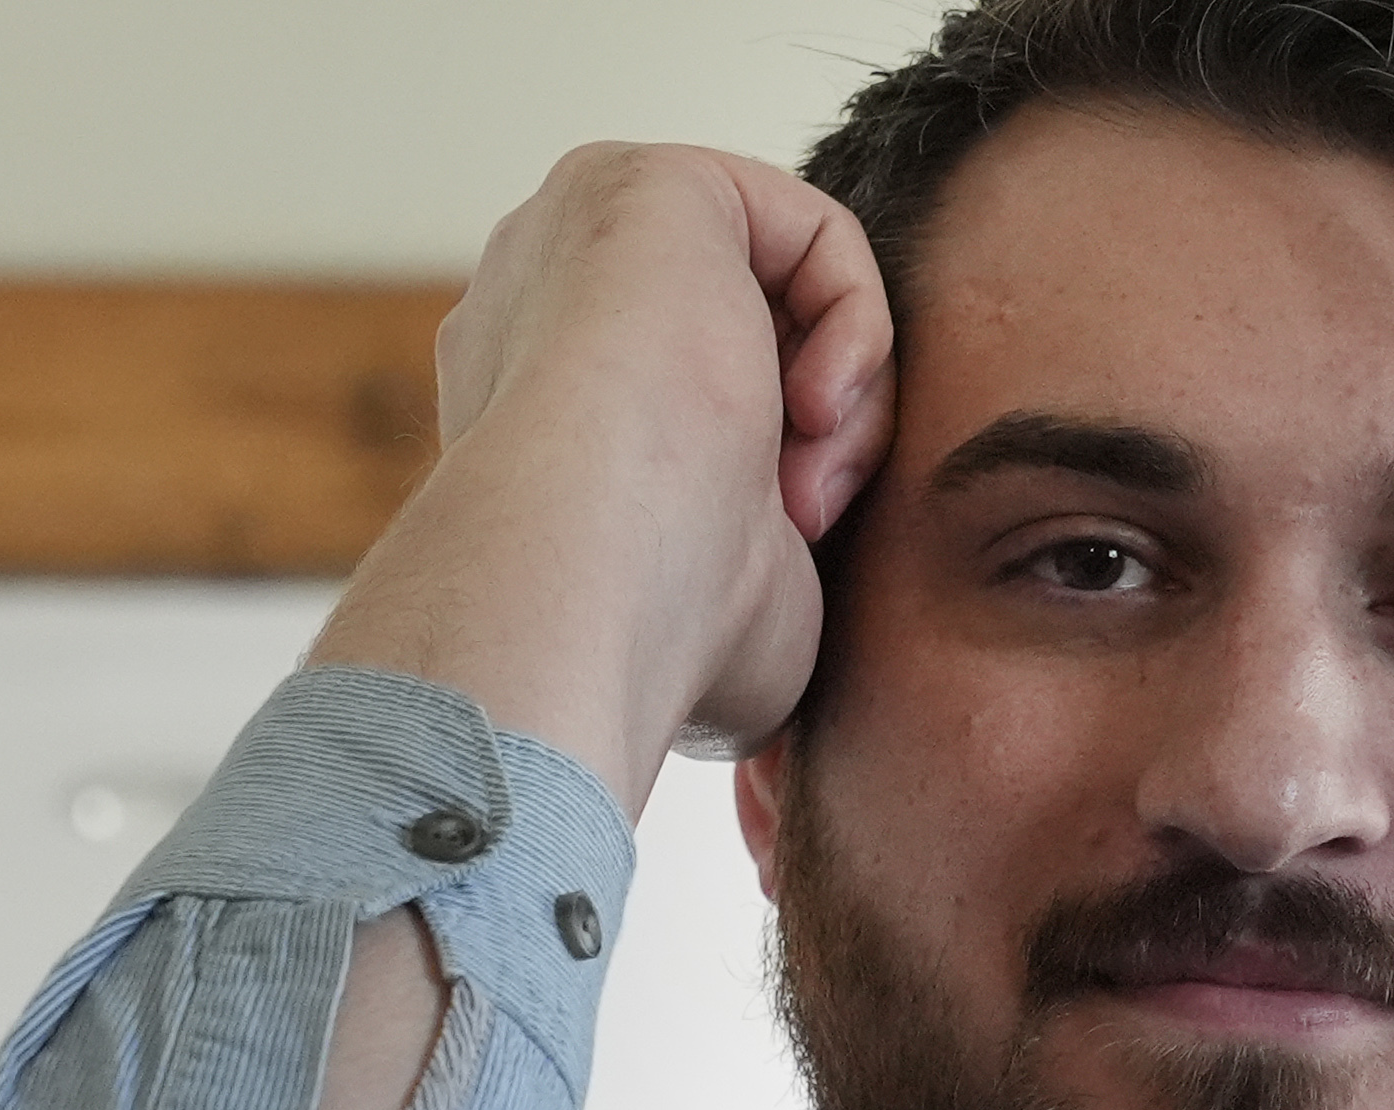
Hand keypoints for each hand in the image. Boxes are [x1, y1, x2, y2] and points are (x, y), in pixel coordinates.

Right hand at [311, 144, 894, 807]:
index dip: (771, 493)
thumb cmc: (656, 641)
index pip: (694, 421)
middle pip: (745, 348)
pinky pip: (813, 234)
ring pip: (783, 296)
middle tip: (804, 524)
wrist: (587, 595)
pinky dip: (856, 325)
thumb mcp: (734, 605)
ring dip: (841, 399)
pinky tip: (818, 410)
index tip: (779, 563)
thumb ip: (762, 551)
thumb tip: (795, 562)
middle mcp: (541, 324)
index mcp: (537, 430)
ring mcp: (578, 245)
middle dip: (806, 438)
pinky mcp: (645, 186)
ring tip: (811, 489)